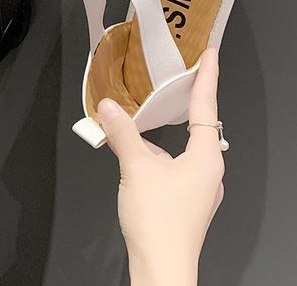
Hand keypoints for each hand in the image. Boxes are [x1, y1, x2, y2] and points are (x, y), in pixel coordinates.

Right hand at [98, 49, 223, 285]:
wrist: (160, 268)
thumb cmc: (158, 221)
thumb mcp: (135, 168)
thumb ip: (121, 133)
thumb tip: (107, 106)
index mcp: (206, 159)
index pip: (207, 107)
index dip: (207, 77)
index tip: (211, 54)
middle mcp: (208, 172)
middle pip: (197, 127)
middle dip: (183, 103)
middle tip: (177, 78)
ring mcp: (198, 189)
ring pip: (180, 149)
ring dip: (160, 135)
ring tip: (137, 121)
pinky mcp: (185, 201)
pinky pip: (172, 166)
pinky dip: (155, 155)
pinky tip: (134, 155)